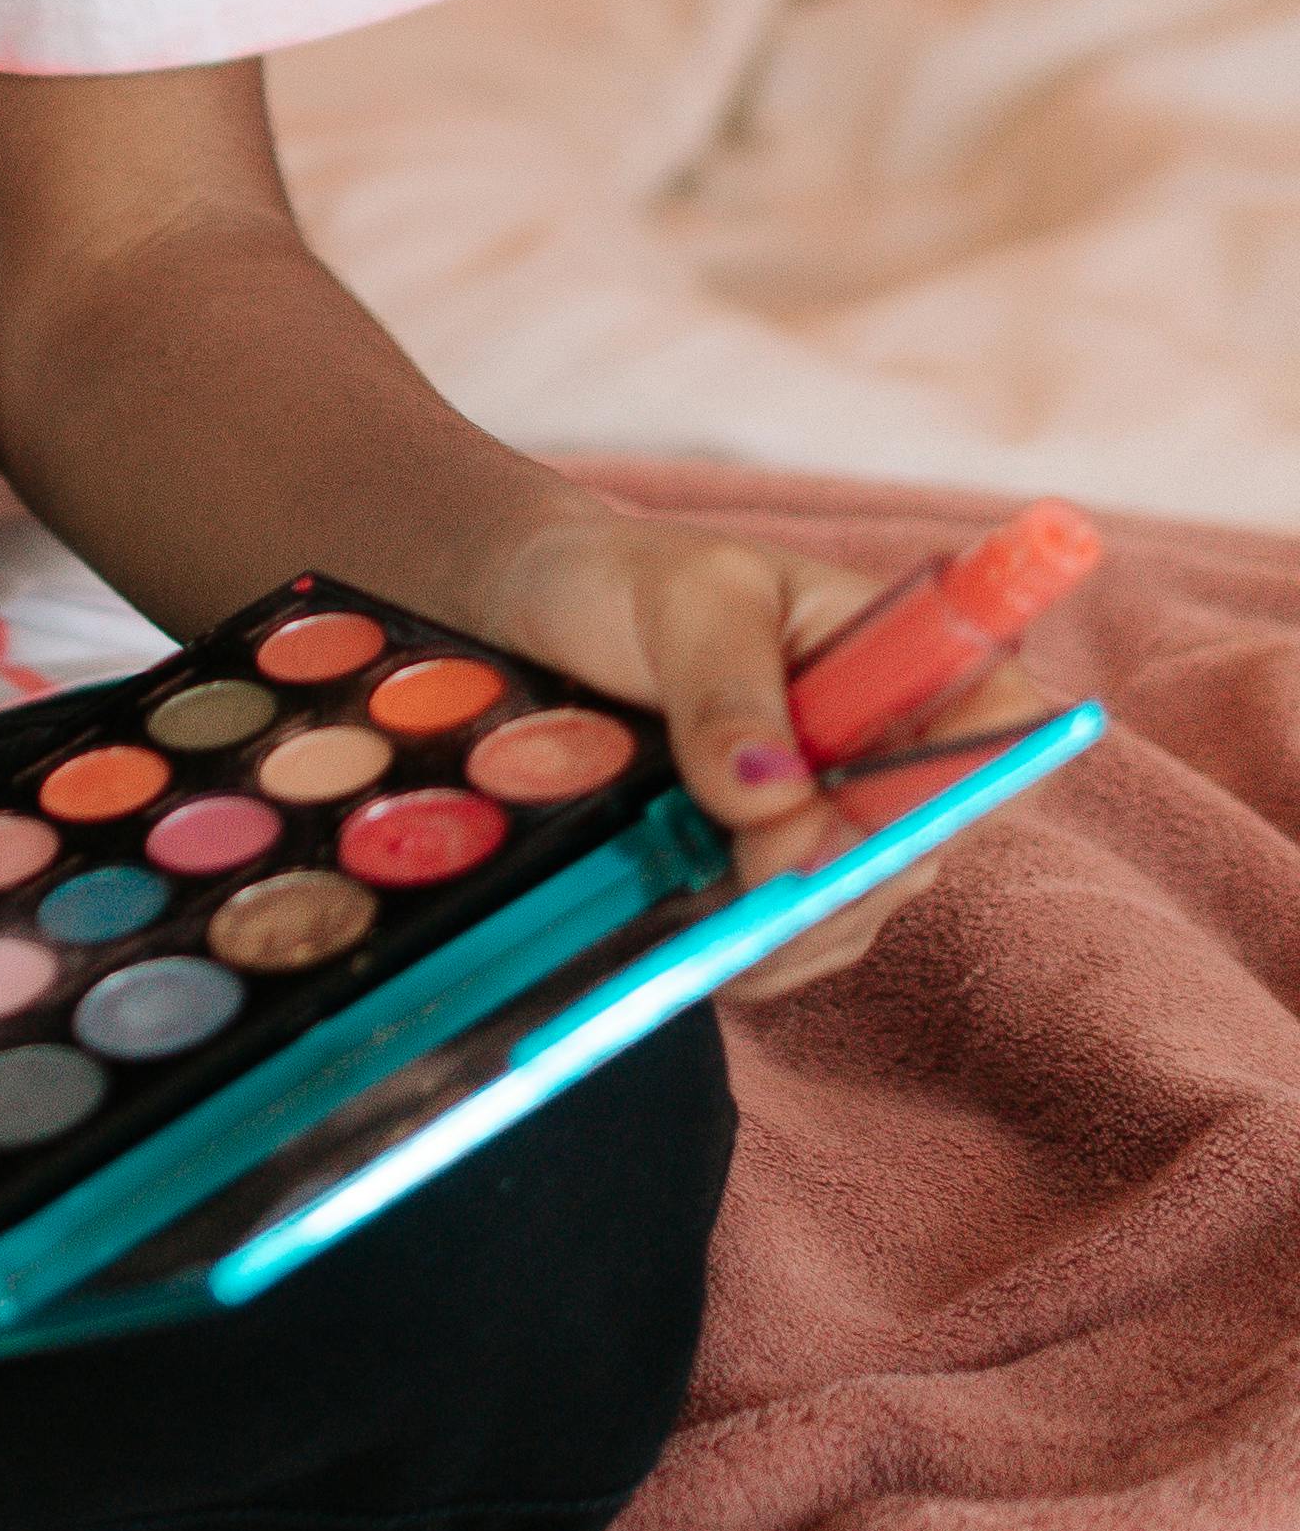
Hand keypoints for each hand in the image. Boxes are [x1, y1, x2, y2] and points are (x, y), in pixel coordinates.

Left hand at [467, 498, 1044, 1006]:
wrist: (529, 614)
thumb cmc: (621, 579)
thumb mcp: (677, 602)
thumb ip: (725, 689)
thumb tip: (772, 803)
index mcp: (896, 650)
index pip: (1000, 721)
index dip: (966, 779)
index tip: (865, 819)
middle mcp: (882, 744)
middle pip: (923, 840)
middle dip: (842, 875)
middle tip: (751, 874)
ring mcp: (828, 816)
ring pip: (855, 907)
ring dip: (786, 927)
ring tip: (696, 908)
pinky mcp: (767, 873)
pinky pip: (791, 939)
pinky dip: (746, 951)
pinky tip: (686, 936)